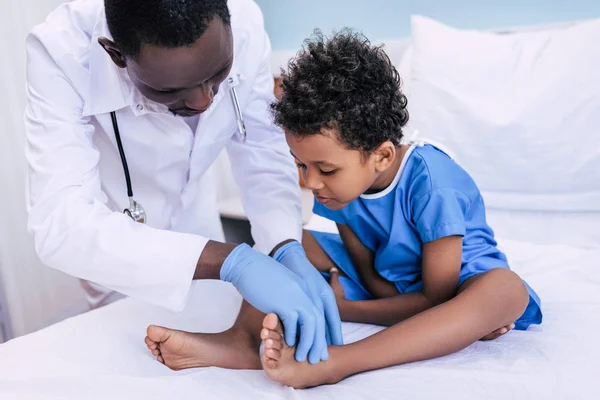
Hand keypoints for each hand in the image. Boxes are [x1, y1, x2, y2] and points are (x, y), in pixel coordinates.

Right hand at [274, 241, 342, 363]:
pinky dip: (291, 335)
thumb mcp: (288, 286)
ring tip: (304, 356)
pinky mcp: (283, 301)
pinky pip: (292, 323)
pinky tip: (288, 343)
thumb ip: (297, 299)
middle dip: (321, 342)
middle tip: (319, 357)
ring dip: (308, 343)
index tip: (328, 345)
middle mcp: (306, 292)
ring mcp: (296, 296)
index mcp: (309, 288)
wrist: (248, 265)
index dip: (330, 331)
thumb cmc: (265, 277)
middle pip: (320, 321)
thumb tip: (298, 317)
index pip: (326, 313)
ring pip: (310, 325)